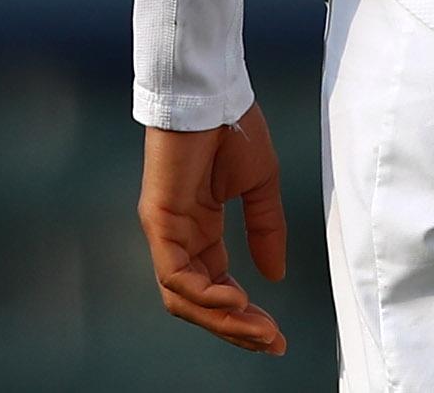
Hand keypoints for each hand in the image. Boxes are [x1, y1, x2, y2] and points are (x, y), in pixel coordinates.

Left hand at [137, 103, 287, 353]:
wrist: (211, 92)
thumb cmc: (231, 127)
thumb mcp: (259, 187)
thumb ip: (265, 231)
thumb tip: (274, 275)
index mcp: (201, 228)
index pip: (217, 286)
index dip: (244, 315)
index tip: (275, 333)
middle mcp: (179, 235)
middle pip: (198, 302)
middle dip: (236, 328)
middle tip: (270, 342)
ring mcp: (165, 229)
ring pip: (184, 296)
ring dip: (222, 320)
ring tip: (257, 327)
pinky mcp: (157, 218)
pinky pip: (175, 273)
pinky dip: (205, 294)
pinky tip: (235, 299)